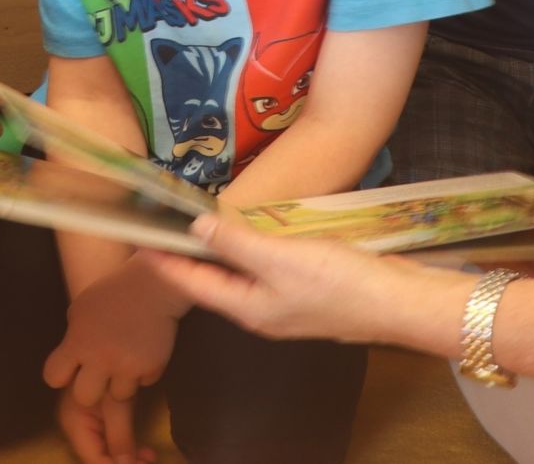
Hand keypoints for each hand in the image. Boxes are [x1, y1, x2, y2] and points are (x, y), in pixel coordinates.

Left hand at [42, 274, 174, 463]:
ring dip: (121, 383)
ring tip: (126, 361)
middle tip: (101, 373)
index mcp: (78, 342)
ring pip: (117, 397)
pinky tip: (144, 353)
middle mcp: (101, 359)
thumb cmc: (114, 291)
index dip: (62, 374)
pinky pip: (144, 384)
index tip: (71, 368)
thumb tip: (70, 359)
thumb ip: (74, 337)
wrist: (154, 283)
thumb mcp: (81, 309)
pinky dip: (143, 373)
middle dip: (91, 388)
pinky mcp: (151, 368)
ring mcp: (127, 366)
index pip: (53, 377)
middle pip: (84, 398)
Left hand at [150, 213, 445, 347]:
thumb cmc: (337, 283)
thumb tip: (194, 227)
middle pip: (210, 281)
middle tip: (159, 224)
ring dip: (214, 251)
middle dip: (184, 256)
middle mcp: (258, 309)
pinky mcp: (303, 289)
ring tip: (192, 224)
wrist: (396, 301)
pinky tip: (245, 231)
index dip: (163, 260)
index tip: (137, 237)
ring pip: (236, 274)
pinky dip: (243, 249)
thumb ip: (236, 242)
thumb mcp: (280, 258)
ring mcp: (282, 302)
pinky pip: (260, 268)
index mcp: (246, 307)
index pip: (191, 283)